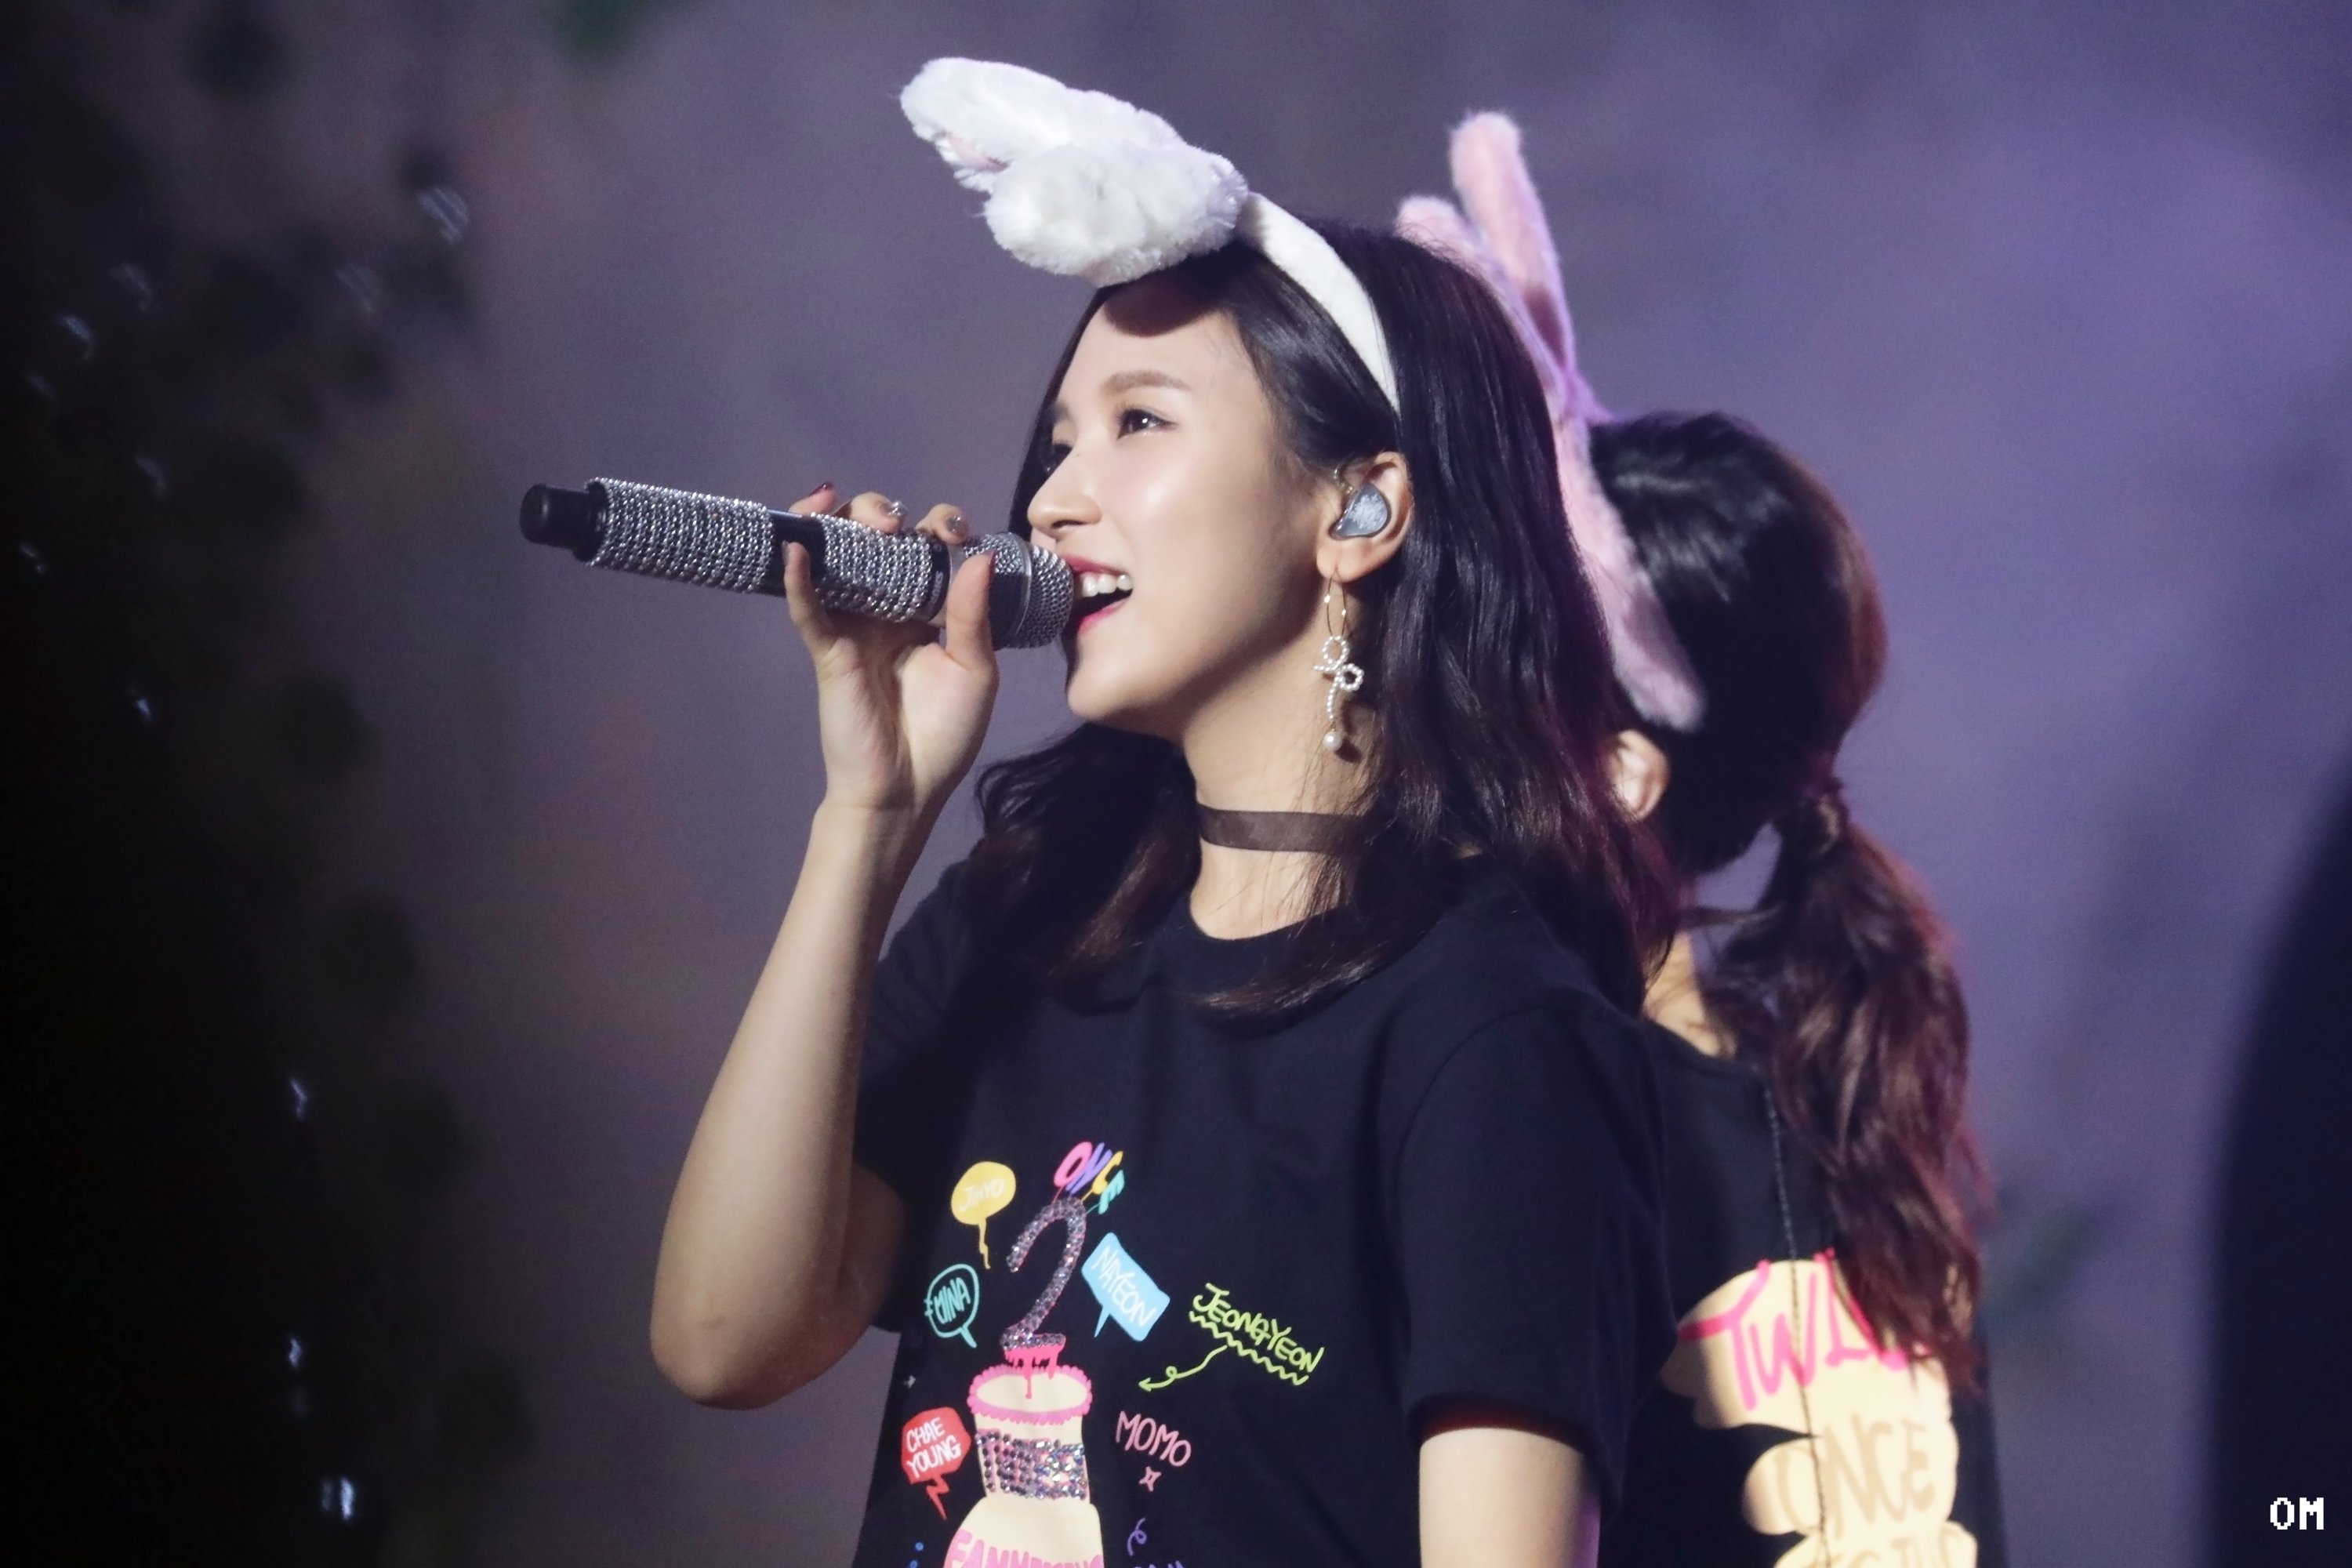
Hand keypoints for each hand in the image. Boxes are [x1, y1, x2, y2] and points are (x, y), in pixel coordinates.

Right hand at [779, 484, 998, 822]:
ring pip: (834, 558)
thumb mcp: (975, 672)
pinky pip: (807, 607)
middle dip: (880, 515)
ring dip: (835, 526)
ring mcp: (853, 623)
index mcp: (929, 608)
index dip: (938, 526)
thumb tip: (977, 555)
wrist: (905, 788)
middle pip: (874, 539)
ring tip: (842, 510)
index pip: (927, 547)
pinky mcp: (827, 648)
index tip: (951, 532)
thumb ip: (972, 615)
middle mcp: (888, 606)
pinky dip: (797, 577)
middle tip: (896, 529)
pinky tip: (796, 550)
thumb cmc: (945, 734)